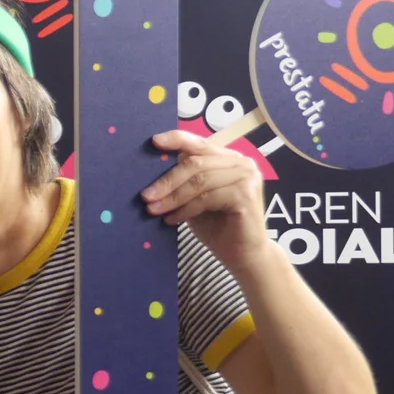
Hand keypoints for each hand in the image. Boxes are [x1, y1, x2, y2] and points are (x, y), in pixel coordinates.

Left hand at [142, 130, 271, 272]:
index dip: (176, 140)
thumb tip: (149, 171)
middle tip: (145, 196)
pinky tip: (172, 220)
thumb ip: (182, 181)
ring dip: (172, 197)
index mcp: (228, 158)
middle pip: (195, 163)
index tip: (153, 142)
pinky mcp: (246, 194)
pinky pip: (207, 198)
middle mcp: (241, 163)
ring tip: (153, 210)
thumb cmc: (217, 226)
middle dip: (167, 180)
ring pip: (199, 181)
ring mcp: (247, 177)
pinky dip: (185, 209)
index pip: (199, 143)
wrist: (243, 254)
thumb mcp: (194, 198)